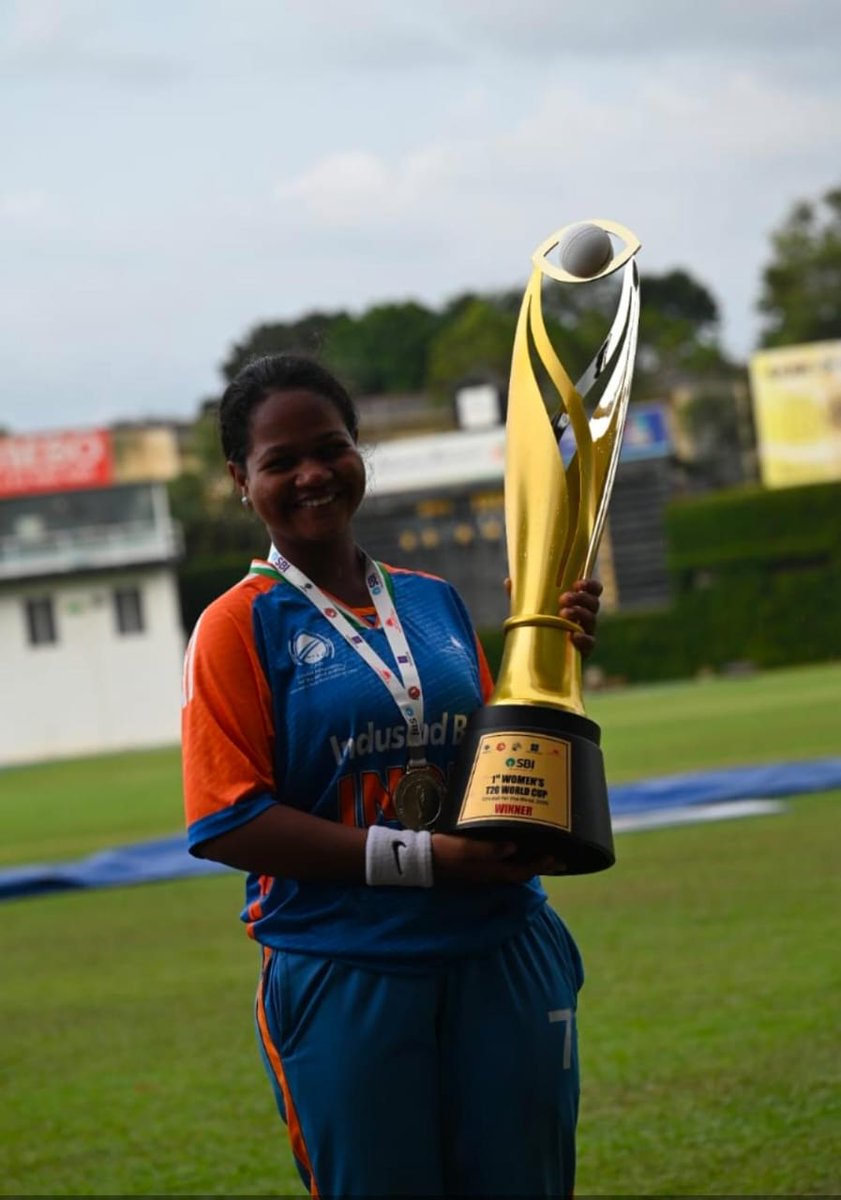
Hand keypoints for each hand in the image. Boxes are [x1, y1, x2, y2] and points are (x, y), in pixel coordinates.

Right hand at [431, 833, 555, 883]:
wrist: (420, 860)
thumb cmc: (442, 852)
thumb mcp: (464, 848)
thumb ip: (488, 849)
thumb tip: (513, 847)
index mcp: (490, 870)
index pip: (522, 871)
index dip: (540, 866)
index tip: (557, 858)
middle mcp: (490, 873)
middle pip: (521, 872)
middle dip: (540, 866)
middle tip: (558, 856)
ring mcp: (482, 870)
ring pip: (512, 868)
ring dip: (528, 862)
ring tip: (541, 850)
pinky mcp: (475, 864)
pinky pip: (502, 863)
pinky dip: (514, 857)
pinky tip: (515, 846)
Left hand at [504, 575, 602, 658]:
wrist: (542, 659)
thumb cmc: (540, 627)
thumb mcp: (531, 610)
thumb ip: (523, 596)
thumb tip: (508, 581)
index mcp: (578, 602)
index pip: (593, 590)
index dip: (589, 584)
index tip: (577, 583)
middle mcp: (586, 616)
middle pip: (593, 602)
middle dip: (580, 598)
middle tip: (563, 599)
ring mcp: (586, 632)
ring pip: (591, 619)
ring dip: (579, 613)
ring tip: (563, 613)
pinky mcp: (584, 650)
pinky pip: (589, 643)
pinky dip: (583, 638)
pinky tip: (573, 635)